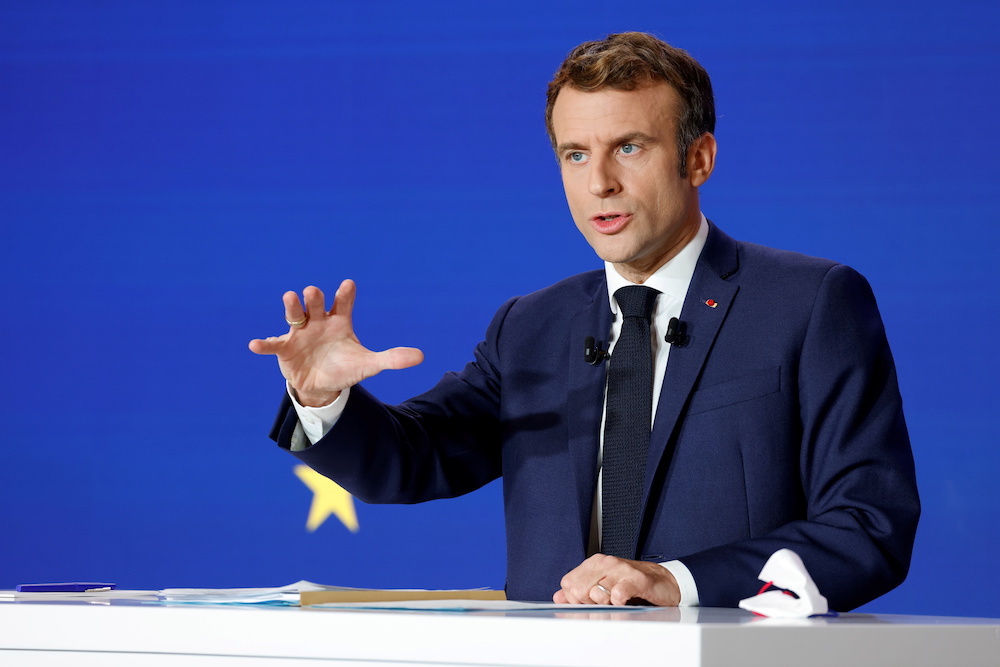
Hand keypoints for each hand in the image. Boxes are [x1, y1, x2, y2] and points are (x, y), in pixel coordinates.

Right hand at [248, 280, 423, 405]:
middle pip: (315, 303)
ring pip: (294, 315)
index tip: (348, 285)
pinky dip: (264, 343)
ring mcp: (300, 333)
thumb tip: (421, 356)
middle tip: (314, 293)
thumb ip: (392, 359)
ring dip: (292, 307)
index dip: (345, 294)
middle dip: (314, 297)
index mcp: (339, 321)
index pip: (343, 302)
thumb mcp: (369, 365)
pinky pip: (272, 344)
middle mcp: (318, 321)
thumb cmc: (345, 368)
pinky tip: (256, 344)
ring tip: (290, 298)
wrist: (321, 386)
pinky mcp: (284, 349)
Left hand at [553, 554, 680, 605]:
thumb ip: (579, 591)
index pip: (567, 584)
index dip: (575, 598)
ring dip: (605, 605)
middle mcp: (606, 563)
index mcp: (594, 563)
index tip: (589, 601)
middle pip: (578, 590)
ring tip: (616, 601)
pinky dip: (618, 603)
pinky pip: (617, 594)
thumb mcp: (603, 586)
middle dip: (588, 603)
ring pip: (596, 593)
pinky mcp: (636, 580)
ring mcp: (621, 570)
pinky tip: (624, 601)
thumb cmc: (633, 584)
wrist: (664, 582)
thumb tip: (558, 596)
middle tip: (604, 603)